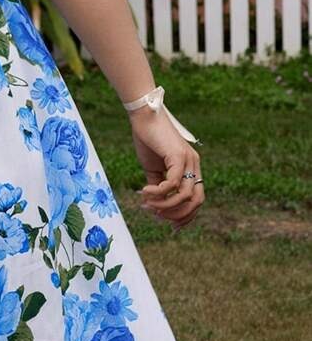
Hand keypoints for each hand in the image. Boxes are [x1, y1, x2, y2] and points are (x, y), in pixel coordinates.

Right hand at [129, 105, 203, 232]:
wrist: (143, 116)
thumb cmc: (148, 139)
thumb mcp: (153, 167)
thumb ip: (159, 184)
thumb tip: (156, 203)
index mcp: (191, 168)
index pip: (197, 199)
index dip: (186, 215)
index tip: (169, 224)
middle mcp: (194, 165)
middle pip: (196, 201)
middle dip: (177, 214)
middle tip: (156, 215)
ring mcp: (189, 160)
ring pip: (184, 195)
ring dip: (164, 205)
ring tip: (147, 203)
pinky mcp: (178, 156)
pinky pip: (172, 183)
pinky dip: (159, 192)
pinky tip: (145, 191)